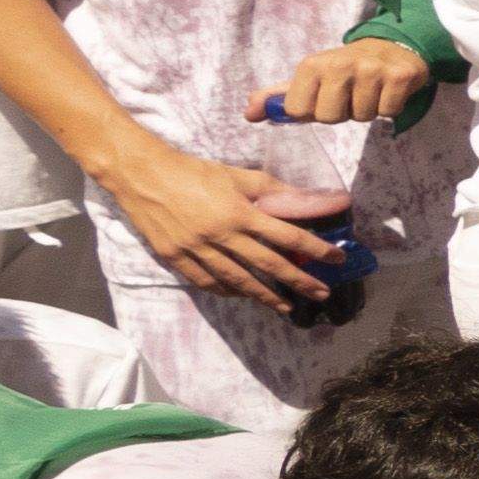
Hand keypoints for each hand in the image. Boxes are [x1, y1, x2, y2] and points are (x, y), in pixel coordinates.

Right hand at [112, 140, 345, 315]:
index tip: (337, 260)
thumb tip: (306, 200)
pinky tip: (242, 296)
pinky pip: (205, 281)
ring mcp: (195, 249)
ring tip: (286, 306)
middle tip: (321, 294)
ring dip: (264, 295)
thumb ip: (272, 191)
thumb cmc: (193, 171)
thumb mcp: (237, 176)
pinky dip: (226, 291)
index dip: (315, 250)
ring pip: (236, 280)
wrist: (142, 175)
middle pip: (267, 265)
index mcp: (239, 213)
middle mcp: (220, 235)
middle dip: (298, 282)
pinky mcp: (174, 257)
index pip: (288, 236)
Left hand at [270, 34, 432, 132]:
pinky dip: (390, 107)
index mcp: (313, 64)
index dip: (312, 111)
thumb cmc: (345, 70)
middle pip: (330, 117)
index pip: (298, 111)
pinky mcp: (400, 76)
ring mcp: (372, 69)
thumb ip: (278, 97)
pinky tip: (388, 91)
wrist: (393, 48)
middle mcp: (341, 63)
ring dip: (367, 110)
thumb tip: (249, 114)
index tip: (323, 97)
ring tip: (370, 92)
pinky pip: (389, 111)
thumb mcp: (310, 78)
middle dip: (341, 113)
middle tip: (349, 96)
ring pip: (362, 116)